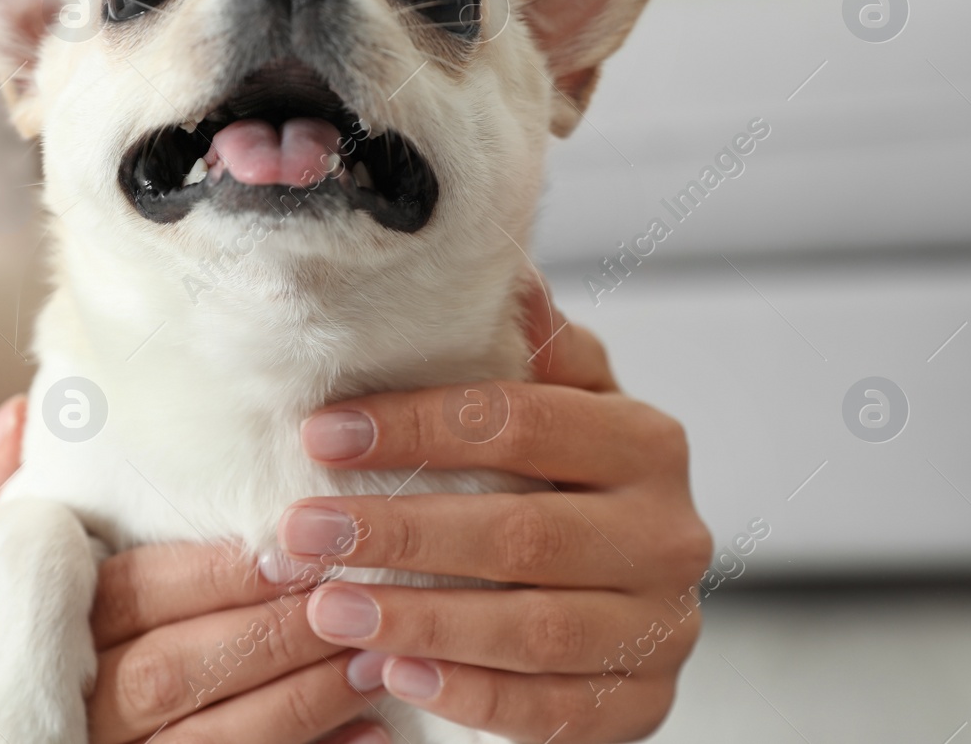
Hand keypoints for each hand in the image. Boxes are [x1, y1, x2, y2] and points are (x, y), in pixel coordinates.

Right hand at [0, 396, 389, 743]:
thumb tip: (19, 415)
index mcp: (38, 643)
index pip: (127, 602)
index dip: (203, 577)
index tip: (274, 552)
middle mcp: (83, 717)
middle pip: (179, 673)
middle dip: (268, 634)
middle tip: (345, 592)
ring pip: (221, 740)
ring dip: (305, 698)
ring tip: (374, 653)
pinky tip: (372, 731)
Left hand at [284, 282, 711, 742]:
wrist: (633, 587)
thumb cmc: (574, 480)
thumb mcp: (566, 403)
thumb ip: (538, 348)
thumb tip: (507, 270)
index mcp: (646, 442)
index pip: (523, 422)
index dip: (417, 426)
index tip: (322, 432)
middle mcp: (668, 532)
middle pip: (523, 532)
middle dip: (400, 531)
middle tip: (303, 533)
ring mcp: (663, 625)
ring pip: (534, 628)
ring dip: (421, 618)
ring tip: (328, 609)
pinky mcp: (644, 701)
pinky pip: (553, 710)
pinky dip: (469, 693)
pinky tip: (394, 669)